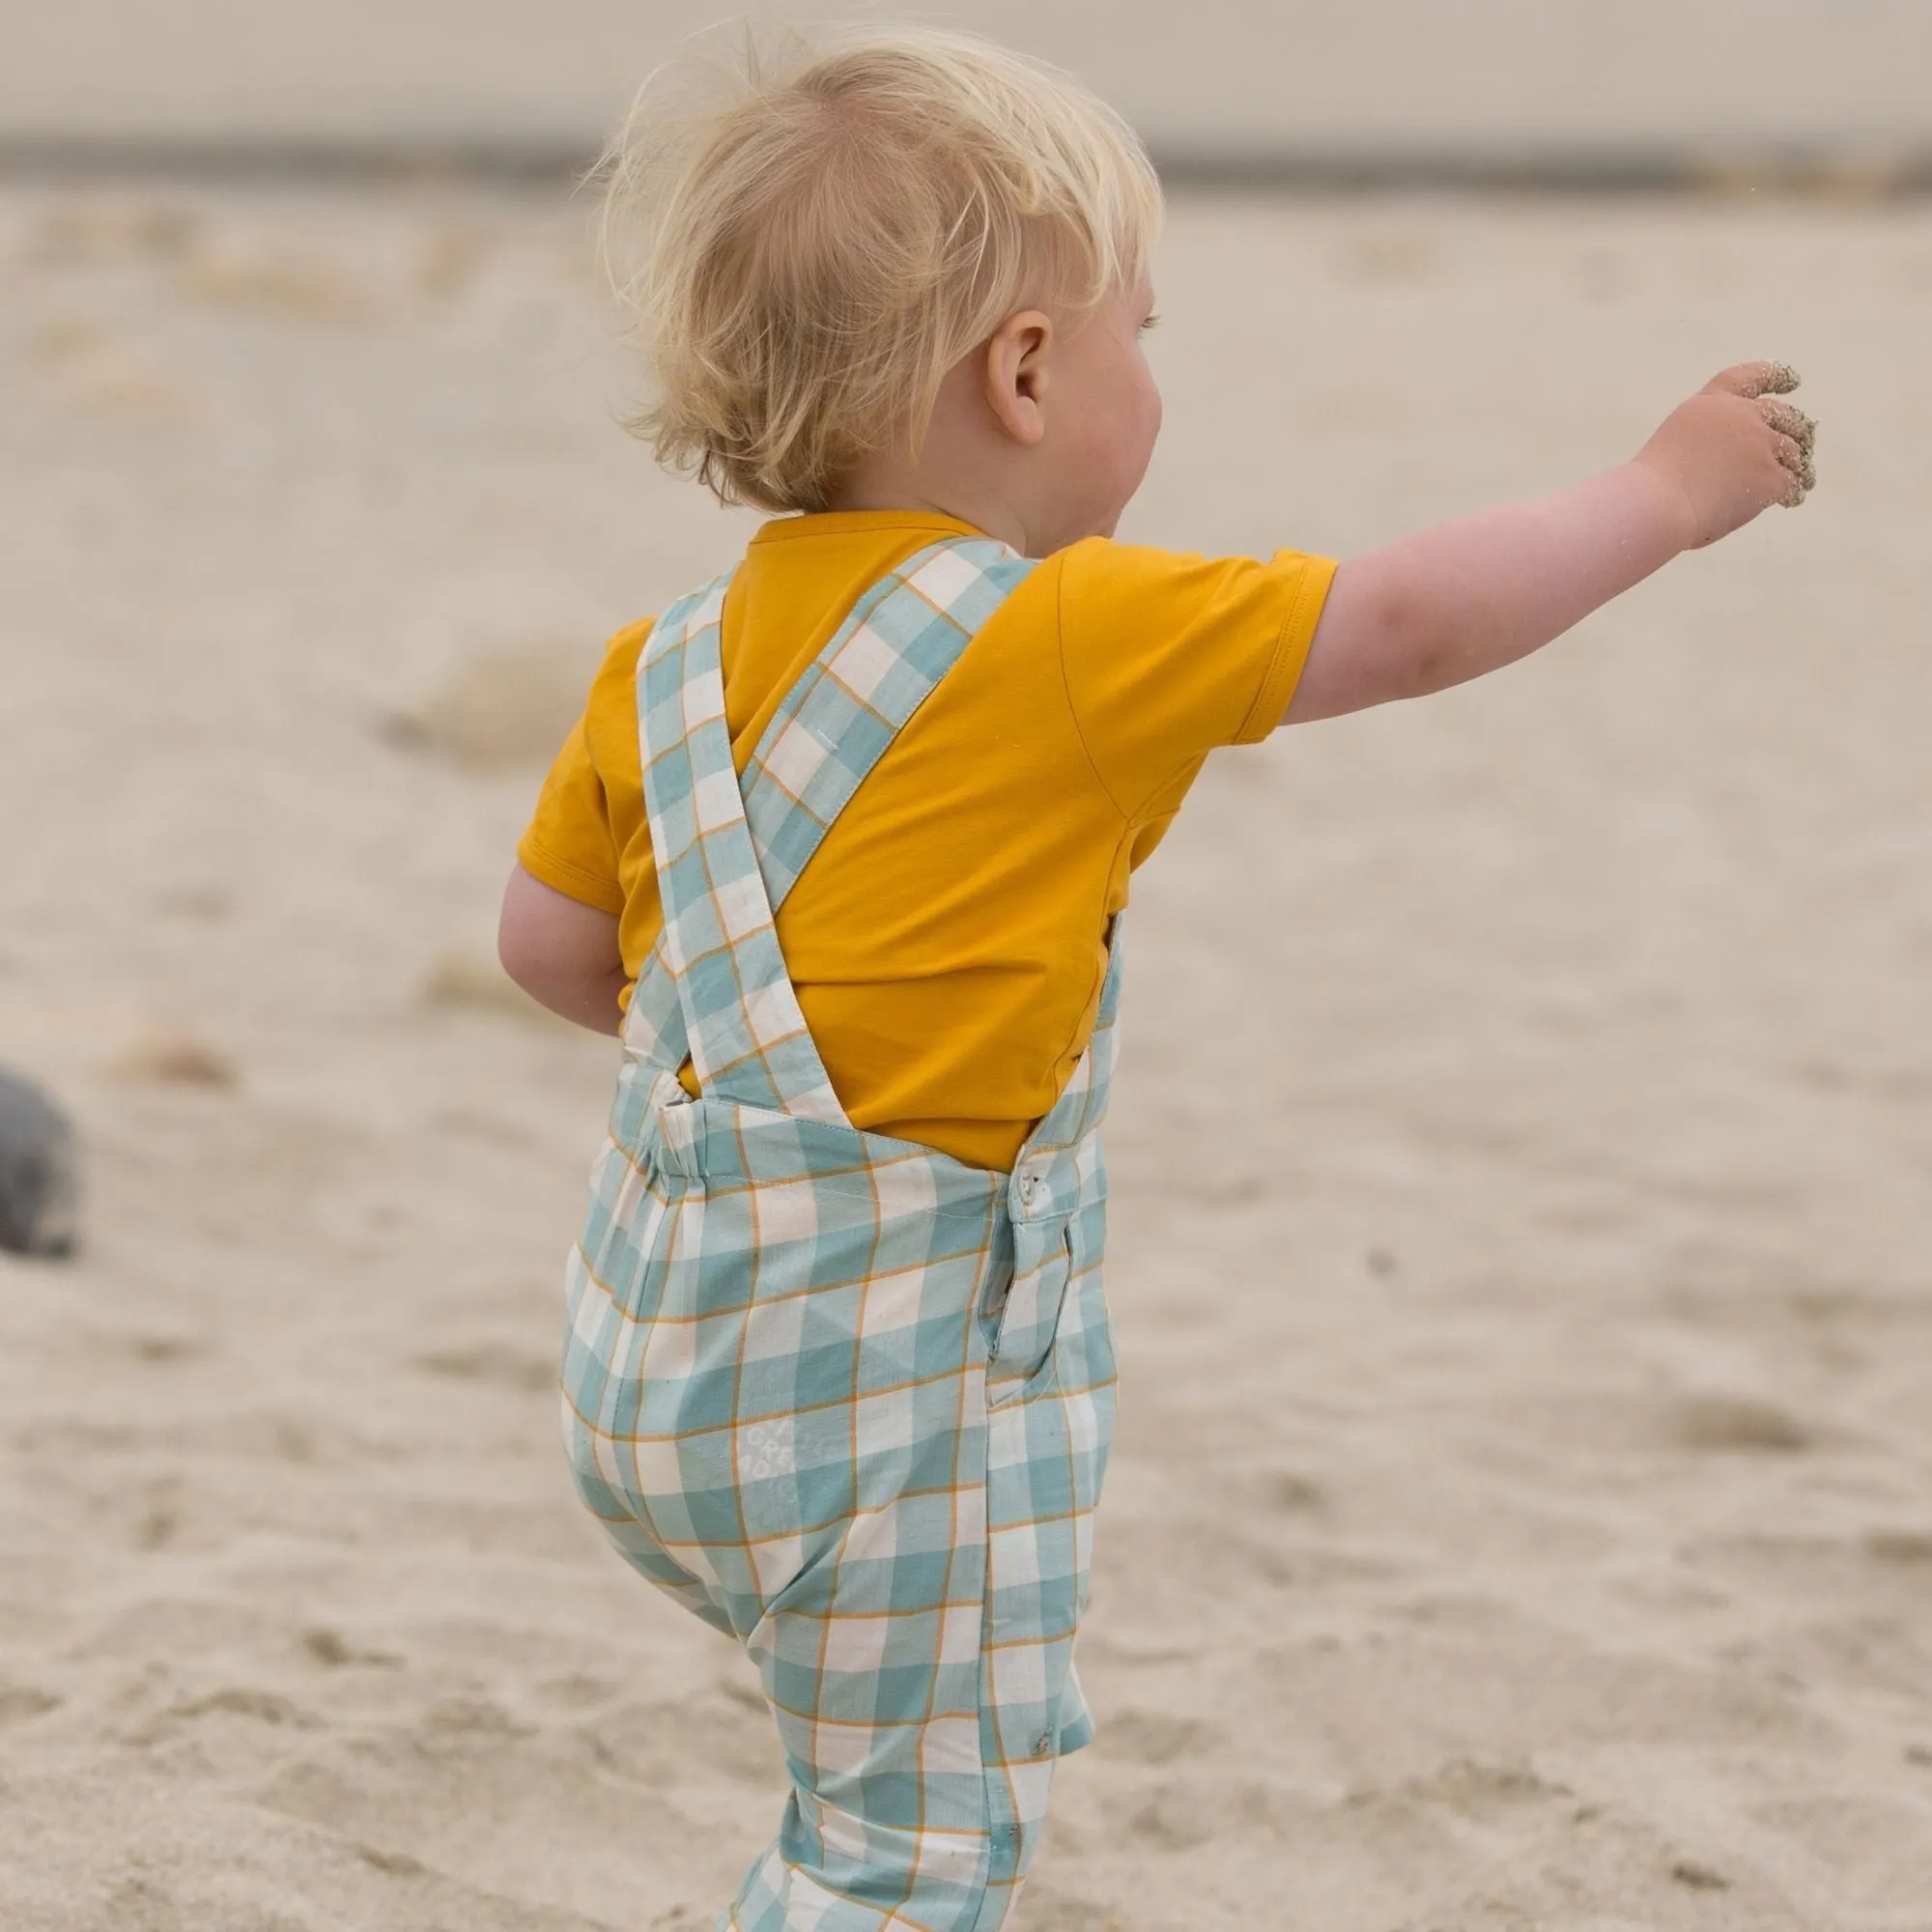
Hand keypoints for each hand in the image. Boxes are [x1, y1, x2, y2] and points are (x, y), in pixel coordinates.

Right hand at [1632, 363, 1817, 549]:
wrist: (1656, 504)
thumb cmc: (1653, 486)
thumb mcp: (1678, 443)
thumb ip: (1710, 442)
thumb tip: (1735, 468)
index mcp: (1713, 402)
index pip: (1751, 377)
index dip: (1776, 376)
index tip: (1794, 381)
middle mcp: (1742, 416)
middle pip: (1783, 416)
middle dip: (1795, 428)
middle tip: (1802, 442)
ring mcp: (1760, 445)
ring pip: (1792, 451)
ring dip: (1797, 464)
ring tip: (1802, 477)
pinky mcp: (1771, 477)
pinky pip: (1791, 483)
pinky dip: (1793, 491)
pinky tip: (1791, 499)